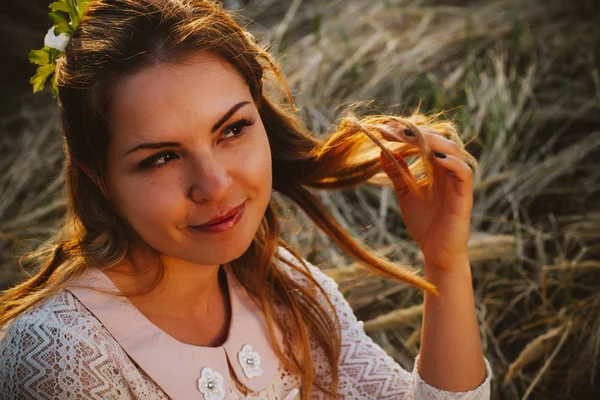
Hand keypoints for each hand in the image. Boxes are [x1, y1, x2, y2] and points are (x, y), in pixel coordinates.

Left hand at [379, 123, 473, 270]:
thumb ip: (398, 173)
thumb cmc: (425, 224)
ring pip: (455, 151)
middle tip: (397, 129)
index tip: (388, 127)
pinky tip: (435, 158)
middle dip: (419, 133)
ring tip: (413, 137)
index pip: (427, 142)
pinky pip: (464, 173)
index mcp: (437, 169)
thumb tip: (381, 151)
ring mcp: (459, 183)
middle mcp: (450, 172)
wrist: (436, 253)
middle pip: (440, 141)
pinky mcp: (465, 196)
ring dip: (435, 142)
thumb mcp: (406, 194)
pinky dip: (452, 162)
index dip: (410, 133)